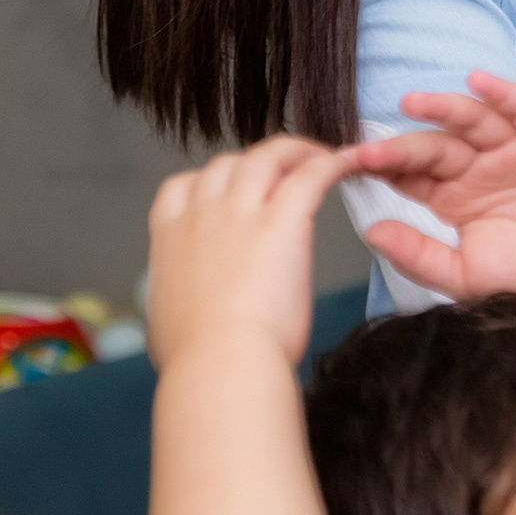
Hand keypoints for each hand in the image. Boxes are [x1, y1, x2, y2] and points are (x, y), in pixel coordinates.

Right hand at [147, 138, 350, 375]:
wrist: (221, 363)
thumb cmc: (198, 358)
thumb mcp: (168, 317)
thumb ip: (181, 295)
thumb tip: (190, 302)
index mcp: (169, 239)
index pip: (182, 187)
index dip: (208, 182)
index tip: (231, 189)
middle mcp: (202, 216)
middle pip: (228, 163)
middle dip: (256, 162)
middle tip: (285, 172)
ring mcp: (241, 214)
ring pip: (267, 156)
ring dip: (295, 151)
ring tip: (319, 157)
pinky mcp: (283, 221)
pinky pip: (310, 174)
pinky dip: (331, 163)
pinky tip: (346, 163)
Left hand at [349, 72, 515, 307]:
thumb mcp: (463, 276)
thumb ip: (418, 254)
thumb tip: (370, 230)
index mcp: (455, 197)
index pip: (413, 173)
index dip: (384, 168)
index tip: (348, 167)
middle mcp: (481, 168)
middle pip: (436, 146)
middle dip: (402, 145)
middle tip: (369, 149)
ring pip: (474, 121)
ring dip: (444, 108)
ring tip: (412, 102)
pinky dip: (504, 95)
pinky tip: (479, 83)